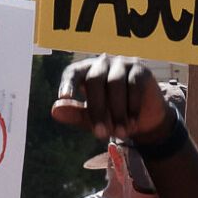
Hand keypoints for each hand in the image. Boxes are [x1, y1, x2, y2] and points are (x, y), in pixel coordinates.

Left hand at [51, 55, 171, 142]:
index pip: (73, 73)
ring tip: (120, 133)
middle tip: (101, 134)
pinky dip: (133, 107)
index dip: (68, 83)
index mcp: (85, 71)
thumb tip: (54, 110)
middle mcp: (102, 63)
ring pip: (115, 83)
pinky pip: (134, 86)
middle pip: (94, 79)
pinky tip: (133, 124)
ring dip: (118, 112)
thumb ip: (74, 113)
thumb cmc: (111, 115)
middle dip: (97, 109)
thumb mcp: (90, 118)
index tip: (64, 97)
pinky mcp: (141, 70)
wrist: (143, 119)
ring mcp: (122, 64)